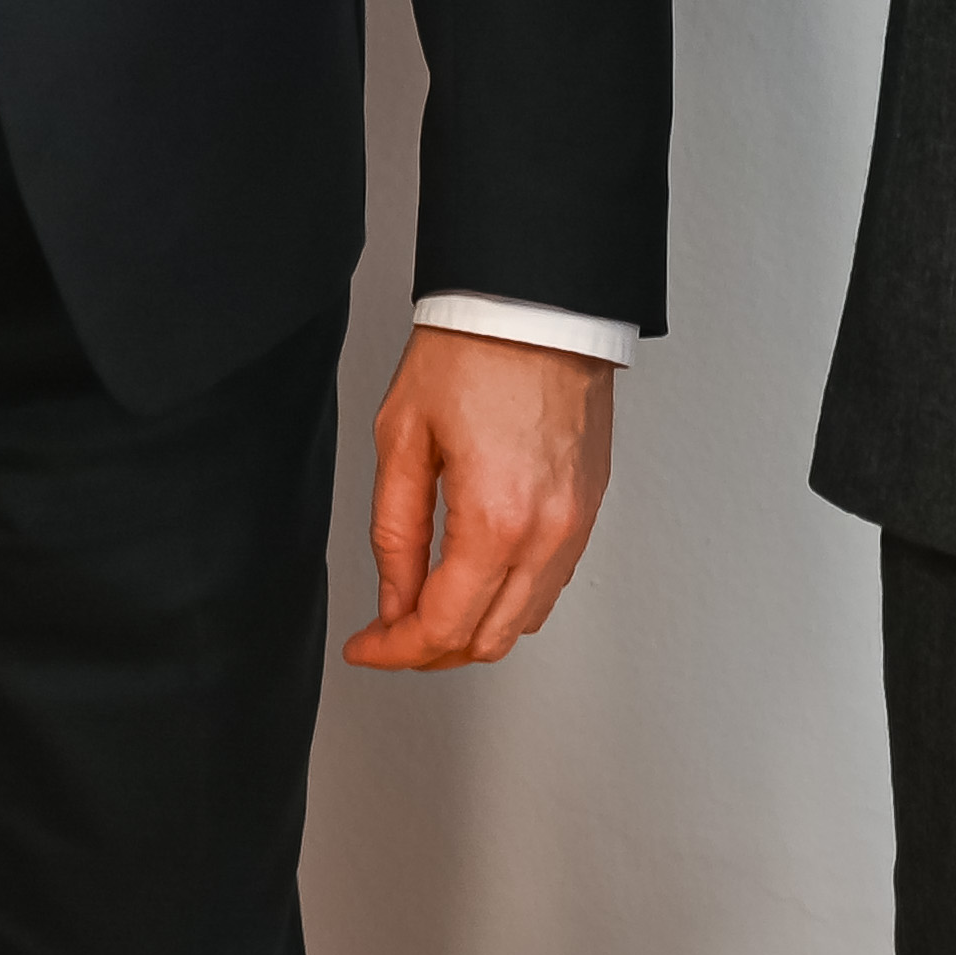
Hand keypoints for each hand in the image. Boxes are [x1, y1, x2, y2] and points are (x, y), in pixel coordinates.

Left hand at [342, 328, 615, 671]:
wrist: (536, 303)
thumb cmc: (472, 350)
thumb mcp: (402, 438)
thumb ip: (395, 532)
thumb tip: (394, 599)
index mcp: (496, 519)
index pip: (444, 627)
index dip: (396, 650)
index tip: (366, 647)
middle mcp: (547, 532)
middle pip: (489, 641)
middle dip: (431, 651)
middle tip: (388, 633)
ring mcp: (576, 524)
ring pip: (525, 621)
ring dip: (473, 630)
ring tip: (425, 610)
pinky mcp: (589, 508)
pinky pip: (551, 584)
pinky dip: (510, 600)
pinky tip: (474, 580)